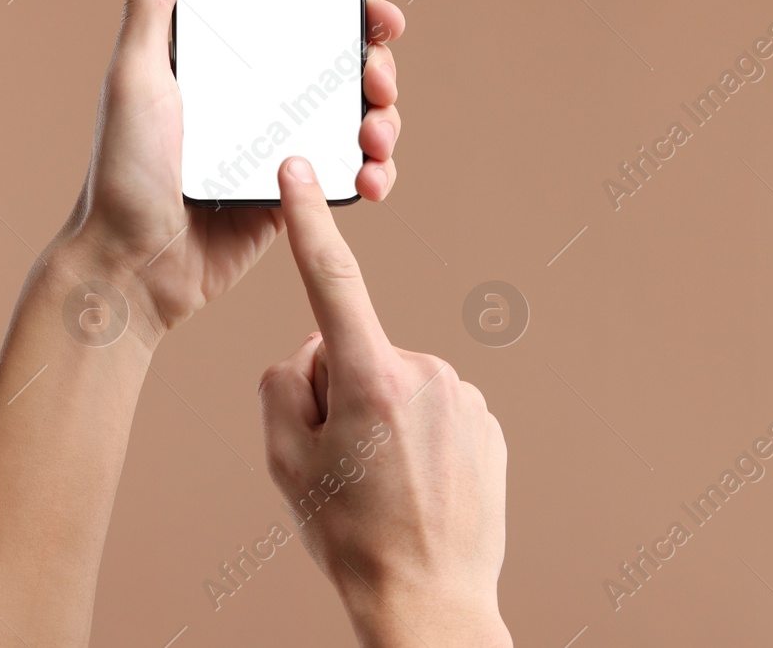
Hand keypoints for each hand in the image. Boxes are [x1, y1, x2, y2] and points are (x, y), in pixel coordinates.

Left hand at [64, 0, 406, 342]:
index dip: (347, 16)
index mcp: (227, 70)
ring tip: (376, 137)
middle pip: (341, 72)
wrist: (132, 265)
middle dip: (378, 70)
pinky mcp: (292, 200)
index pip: (298, 26)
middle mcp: (258, 104)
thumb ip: (150, 8)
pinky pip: (348, 178)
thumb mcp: (133, 78)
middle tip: (378, 82)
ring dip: (384, 123)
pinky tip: (372, 178)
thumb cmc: (121, 173)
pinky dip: (375, 174)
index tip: (376, 14)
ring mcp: (279, 152)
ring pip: (355, 124)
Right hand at [259, 157, 509, 647]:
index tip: (297, 171)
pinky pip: (433, 410)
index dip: (309, 224)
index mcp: (371, 379)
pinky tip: (415, 486)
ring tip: (382, 484)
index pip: (332, 283)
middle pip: (355, 353)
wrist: (430, 602)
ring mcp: (465, 399)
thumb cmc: (350, 537)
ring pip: (395, 383)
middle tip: (341, 463)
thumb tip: (316, 352)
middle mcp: (427, 374)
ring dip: (380, 416)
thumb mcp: (285, 460)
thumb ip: (284, 381)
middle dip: (339, 391)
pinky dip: (416, 435)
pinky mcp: (488, 424)